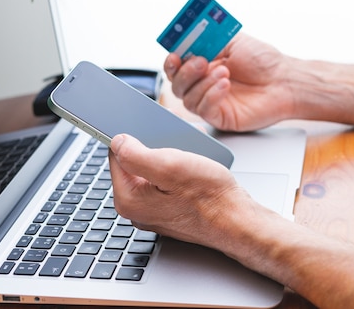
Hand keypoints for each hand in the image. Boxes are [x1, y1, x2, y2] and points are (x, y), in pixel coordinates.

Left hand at [108, 133, 256, 247]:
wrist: (237, 222)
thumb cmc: (211, 198)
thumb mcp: (171, 166)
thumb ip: (136, 154)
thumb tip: (117, 141)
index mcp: (129, 199)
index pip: (116, 156)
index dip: (134, 138)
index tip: (150, 131)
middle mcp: (137, 209)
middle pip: (135, 164)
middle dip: (156, 147)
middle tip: (177, 144)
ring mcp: (154, 211)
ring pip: (153, 172)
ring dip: (170, 157)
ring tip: (190, 154)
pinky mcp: (169, 210)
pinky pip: (166, 183)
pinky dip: (178, 170)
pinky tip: (194, 167)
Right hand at [164, 34, 293, 130]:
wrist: (285, 81)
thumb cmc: (264, 62)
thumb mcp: (233, 41)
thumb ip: (208, 41)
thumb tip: (187, 40)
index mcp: (205, 64)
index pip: (177, 66)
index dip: (171, 61)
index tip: (175, 55)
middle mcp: (204, 84)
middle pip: (177, 84)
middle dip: (185, 72)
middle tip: (201, 62)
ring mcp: (211, 101)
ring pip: (187, 98)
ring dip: (203, 83)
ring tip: (224, 73)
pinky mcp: (219, 117)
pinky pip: (203, 110)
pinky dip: (211, 96)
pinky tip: (225, 86)